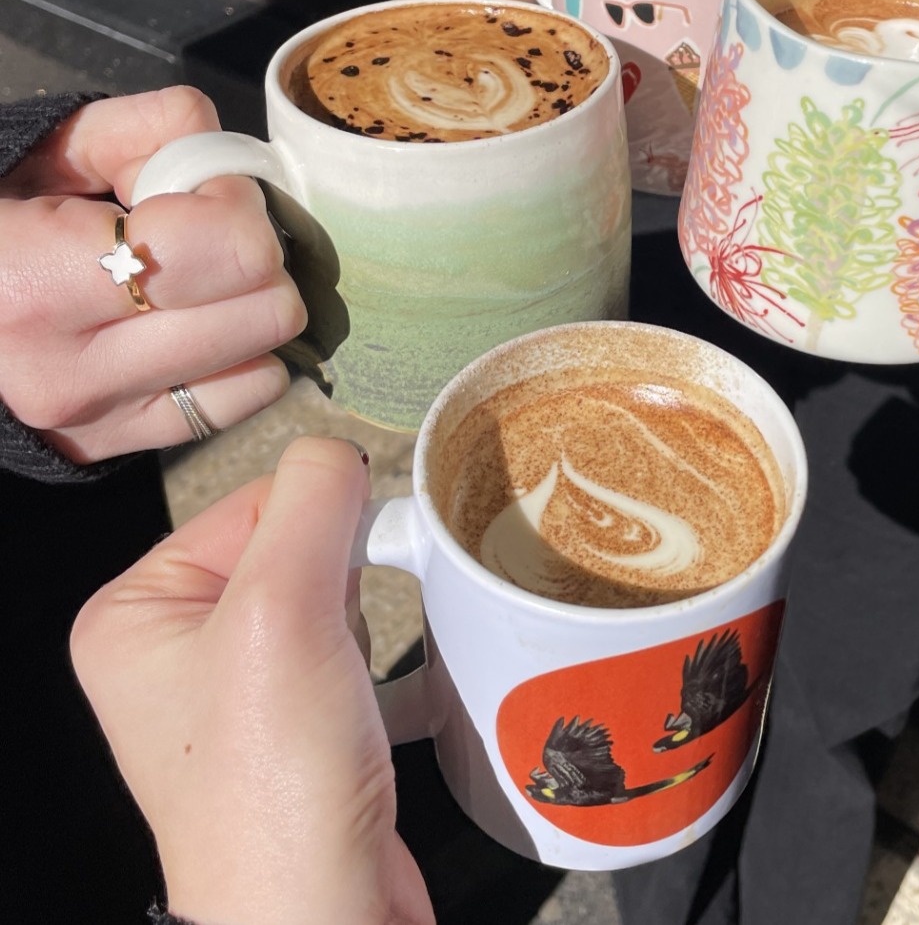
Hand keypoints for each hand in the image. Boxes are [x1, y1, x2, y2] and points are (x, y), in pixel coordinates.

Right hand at [0, 87, 305, 460]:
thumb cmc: (1, 219)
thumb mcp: (53, 150)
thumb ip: (150, 133)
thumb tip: (230, 162)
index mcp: (44, 280)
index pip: (229, 249)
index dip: (237, 204)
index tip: (203, 190)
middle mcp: (74, 369)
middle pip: (267, 310)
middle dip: (256, 257)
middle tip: (209, 236)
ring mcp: (102, 418)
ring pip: (267, 360)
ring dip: (252, 309)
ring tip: (199, 281)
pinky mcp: (123, 445)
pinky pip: (245, 401)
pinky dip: (243, 359)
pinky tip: (199, 326)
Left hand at [71, 436, 433, 924]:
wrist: (320, 916)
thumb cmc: (275, 785)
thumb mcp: (281, 612)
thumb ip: (311, 503)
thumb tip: (340, 448)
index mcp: (136, 612)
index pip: (250, 502)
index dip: (317, 523)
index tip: (359, 564)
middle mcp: (173, 646)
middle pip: (289, 544)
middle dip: (340, 578)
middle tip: (337, 647)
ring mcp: (231, 687)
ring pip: (325, 591)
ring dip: (361, 620)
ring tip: (348, 689)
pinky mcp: (288, 720)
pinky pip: (342, 644)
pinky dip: (375, 654)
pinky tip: (375, 702)